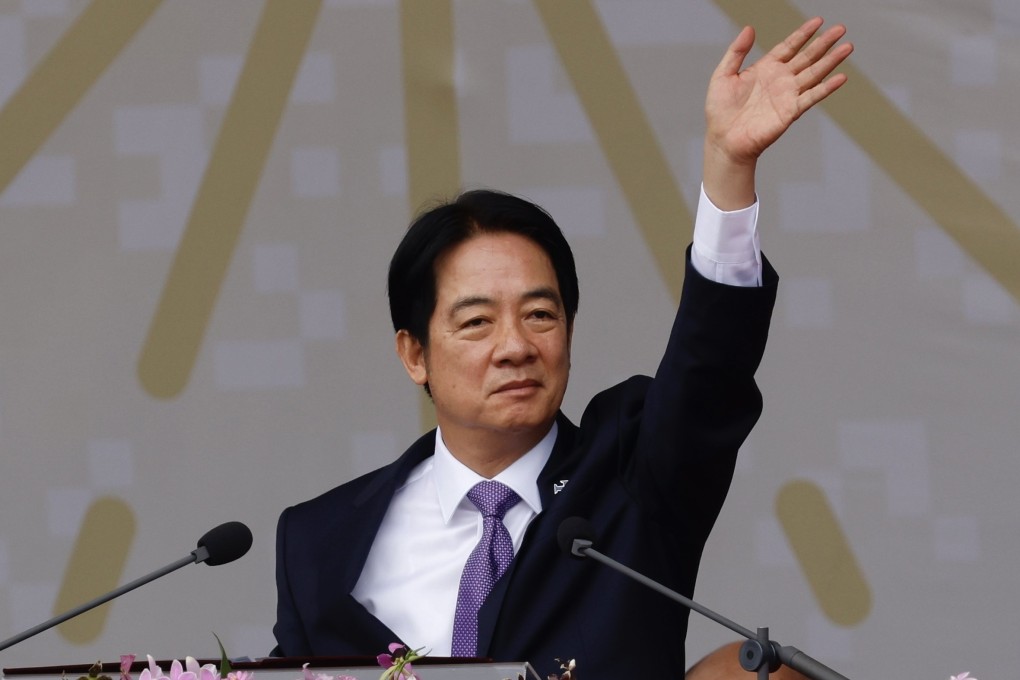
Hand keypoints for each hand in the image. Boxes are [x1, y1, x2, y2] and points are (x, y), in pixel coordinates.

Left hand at [702, 18, 852, 208]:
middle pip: (807, 57)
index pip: (789, 46)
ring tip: (847, 47)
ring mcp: (787, 95)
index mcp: (766, 68)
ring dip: (831, 61)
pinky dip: (826, 88)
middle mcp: (780, 80)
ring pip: (814, 73)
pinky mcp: (790, 112)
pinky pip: (811, 97)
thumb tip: (749, 28)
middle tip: (841, 29)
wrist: (723, 139)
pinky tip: (841, 78)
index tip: (818, 21)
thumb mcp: (723, 75)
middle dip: (824, 43)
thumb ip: (736, 51)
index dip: (803, 34)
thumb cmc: (721, 110)